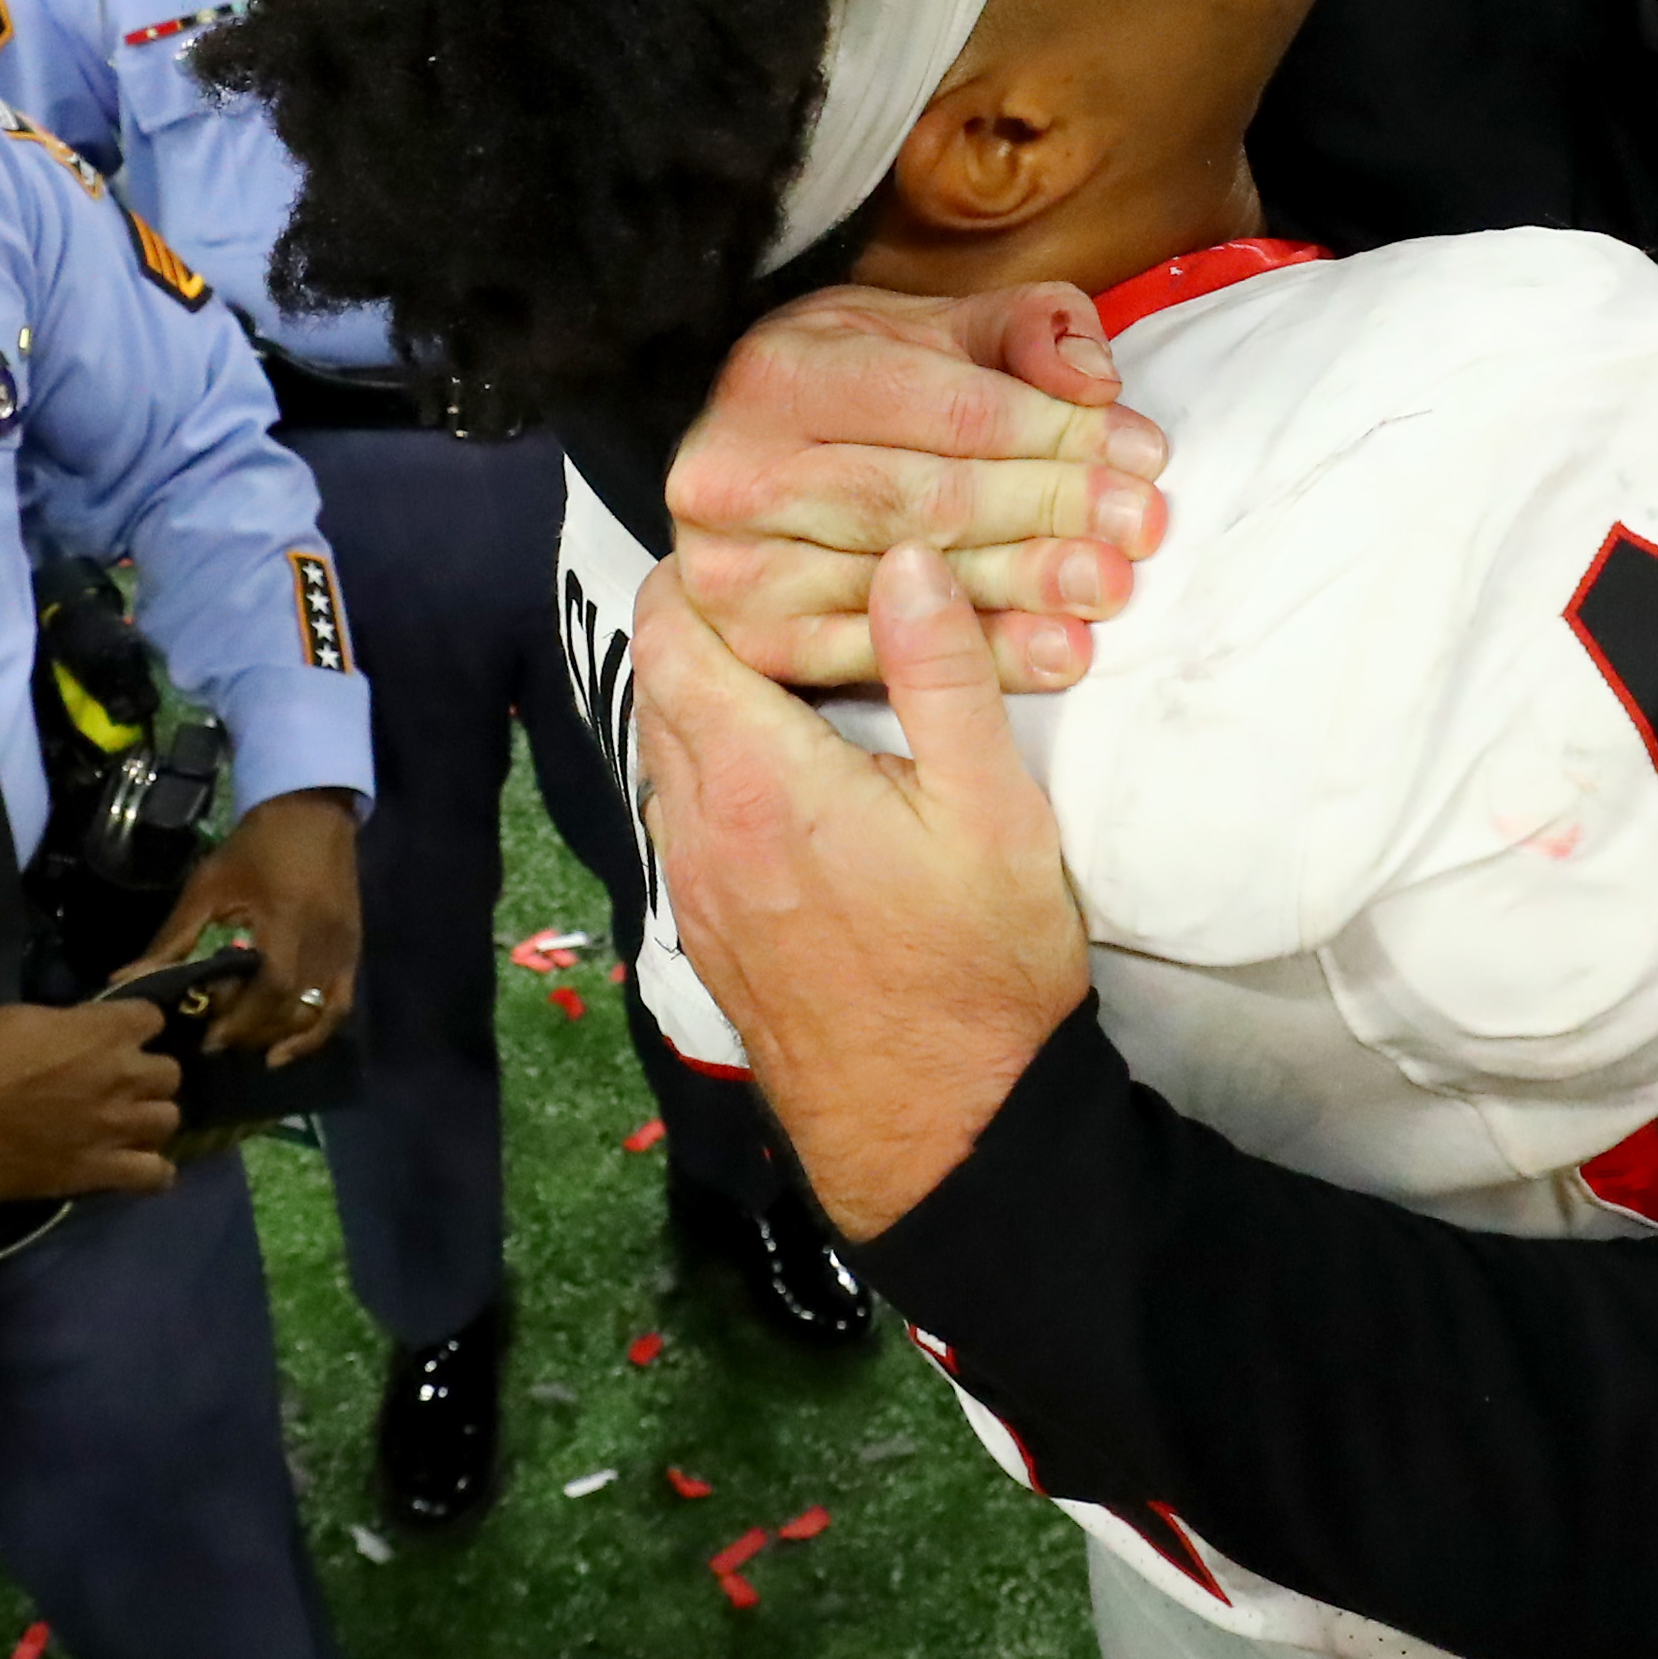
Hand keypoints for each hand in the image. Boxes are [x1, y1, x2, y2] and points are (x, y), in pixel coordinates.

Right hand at [0, 1000, 181, 1201]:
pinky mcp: (96, 1172)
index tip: (115, 1039)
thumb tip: (86, 1034)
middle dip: (145, 1077)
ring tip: (121, 1126)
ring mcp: (114, 1126)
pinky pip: (155, 1175)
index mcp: (105, 1031)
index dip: (134, 1029)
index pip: (153, 1018)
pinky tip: (133, 1168)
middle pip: (169, 1073)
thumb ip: (72, 1027)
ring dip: (147, 1121)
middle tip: (115, 1087)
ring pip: (168, 1120)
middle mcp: (123, 1076)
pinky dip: (151, 1173)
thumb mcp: (26, 1018)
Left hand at [126, 791, 363, 1062]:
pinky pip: (339, 1005)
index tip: (207, 1038)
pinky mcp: (351, 951)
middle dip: (251, 1031)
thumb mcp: (208, 885)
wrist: (311, 813)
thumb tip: (126, 980)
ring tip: (242, 1041)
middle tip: (214, 1039)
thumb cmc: (254, 846)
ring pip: (314, 1014)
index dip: (239, 1020)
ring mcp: (342, 948)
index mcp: (288, 918)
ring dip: (277, 1035)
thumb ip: (174, 938)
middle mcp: (322, 940)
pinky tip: (284, 1052)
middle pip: (290, 1008)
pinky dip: (315, 1034)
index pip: (271, 987)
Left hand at [636, 550, 1089, 1236]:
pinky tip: (794, 761)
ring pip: (668, 751)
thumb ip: (943, 676)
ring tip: (799, 656)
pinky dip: (716, 761)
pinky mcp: (710, 927)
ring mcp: (696, 884)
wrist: (942, 1130)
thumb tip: (904, 555)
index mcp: (759, 782)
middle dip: (711, 621)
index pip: (678, 636)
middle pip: (663, 686)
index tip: (766, 528)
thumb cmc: (979, 968)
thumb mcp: (993, 810)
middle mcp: (699, 827)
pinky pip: (685, 810)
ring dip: (711, 695)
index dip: (706, 570)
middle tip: (793, 573)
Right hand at [666, 282, 1168, 691]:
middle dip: (1051, 512)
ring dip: (1025, 589)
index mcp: (781, 374)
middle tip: (1140, 527)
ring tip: (1109, 587)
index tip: (1142, 455)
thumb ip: (1025, 327)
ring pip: (909, 586)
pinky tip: (1057, 652)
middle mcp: (737, 472)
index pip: (952, 411)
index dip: (1057, 434)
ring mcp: (732, 566)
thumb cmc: (855, 387)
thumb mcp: (929, 326)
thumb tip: (1094, 381)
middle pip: (931, 500)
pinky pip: (879, 660)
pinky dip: (981, 659)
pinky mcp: (750, 644)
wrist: (746, 458)